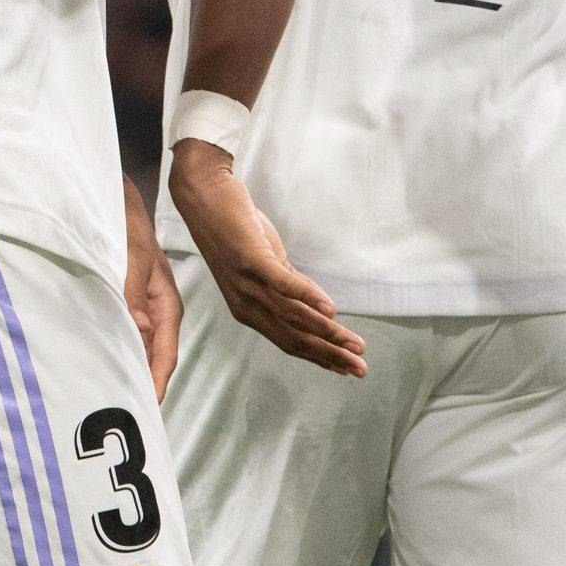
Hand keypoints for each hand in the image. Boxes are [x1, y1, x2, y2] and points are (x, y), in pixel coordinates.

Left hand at [121, 182, 182, 399]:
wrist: (118, 203)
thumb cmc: (127, 228)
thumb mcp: (130, 260)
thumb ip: (132, 295)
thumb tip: (138, 331)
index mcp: (166, 306)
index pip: (165, 354)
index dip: (157, 382)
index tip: (147, 407)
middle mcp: (156, 313)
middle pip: (153, 357)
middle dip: (142, 384)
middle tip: (124, 414)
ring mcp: (142, 310)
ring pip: (138, 349)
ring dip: (128, 369)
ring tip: (111, 397)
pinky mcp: (125, 305)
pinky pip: (124, 336)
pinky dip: (116, 351)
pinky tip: (101, 363)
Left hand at [167, 139, 365, 376]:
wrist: (205, 196)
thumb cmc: (236, 229)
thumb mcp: (267, 262)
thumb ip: (290, 285)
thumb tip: (320, 306)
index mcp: (249, 309)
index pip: (289, 342)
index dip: (319, 357)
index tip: (345, 369)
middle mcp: (247, 304)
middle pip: (294, 338)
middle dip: (330, 355)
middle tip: (360, 369)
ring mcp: (248, 283)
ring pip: (294, 317)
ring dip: (328, 333)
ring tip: (355, 343)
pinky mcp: (251, 259)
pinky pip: (283, 285)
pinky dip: (309, 298)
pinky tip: (331, 309)